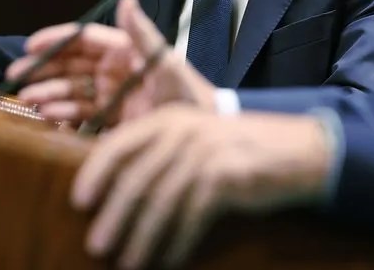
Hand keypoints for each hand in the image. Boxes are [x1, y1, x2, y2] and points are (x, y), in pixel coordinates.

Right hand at [8, 0, 215, 125]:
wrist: (199, 130)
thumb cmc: (185, 91)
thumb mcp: (163, 61)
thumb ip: (142, 33)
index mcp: (123, 49)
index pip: (82, 39)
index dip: (56, 40)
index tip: (31, 46)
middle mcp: (113, 69)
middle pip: (69, 64)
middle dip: (42, 69)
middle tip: (15, 76)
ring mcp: (109, 93)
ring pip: (70, 89)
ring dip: (48, 93)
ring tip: (29, 100)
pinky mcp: (109, 117)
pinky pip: (79, 113)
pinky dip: (62, 114)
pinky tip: (48, 117)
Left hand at [73, 106, 332, 268]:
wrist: (295, 151)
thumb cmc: (236, 149)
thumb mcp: (194, 138)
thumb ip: (158, 152)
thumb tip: (112, 194)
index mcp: (170, 118)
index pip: (119, 144)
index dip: (95, 173)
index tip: (78, 202)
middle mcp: (184, 131)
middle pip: (135, 179)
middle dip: (113, 216)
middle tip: (96, 246)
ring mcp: (206, 153)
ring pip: (160, 203)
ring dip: (141, 238)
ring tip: (128, 264)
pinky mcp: (225, 178)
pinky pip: (191, 218)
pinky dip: (176, 244)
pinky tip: (168, 262)